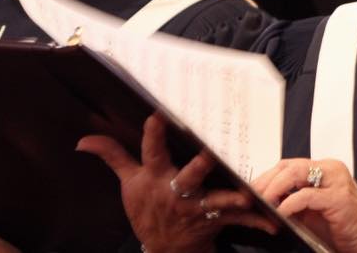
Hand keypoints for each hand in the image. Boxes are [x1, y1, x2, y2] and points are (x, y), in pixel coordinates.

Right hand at [77, 113, 275, 252]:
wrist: (164, 250)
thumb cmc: (147, 209)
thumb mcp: (128, 184)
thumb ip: (112, 156)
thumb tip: (83, 139)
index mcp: (156, 178)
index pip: (152, 153)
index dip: (154, 136)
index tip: (158, 116)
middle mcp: (176, 192)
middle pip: (188, 177)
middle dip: (199, 166)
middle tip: (209, 153)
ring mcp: (196, 208)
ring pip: (214, 201)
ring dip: (230, 199)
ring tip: (245, 196)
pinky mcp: (214, 221)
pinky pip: (237, 220)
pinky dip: (255, 220)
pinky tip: (272, 222)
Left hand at [251, 158, 356, 252]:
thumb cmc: (343, 228)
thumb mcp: (311, 211)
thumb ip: (292, 201)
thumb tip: (264, 200)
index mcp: (324, 169)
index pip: (288, 165)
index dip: (267, 176)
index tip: (252, 189)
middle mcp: (331, 170)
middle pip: (289, 166)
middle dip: (266, 180)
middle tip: (252, 195)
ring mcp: (336, 181)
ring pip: (295, 173)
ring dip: (274, 187)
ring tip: (263, 200)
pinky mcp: (339, 198)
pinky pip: (307, 195)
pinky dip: (290, 203)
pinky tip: (281, 211)